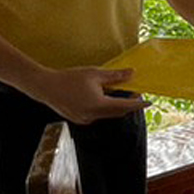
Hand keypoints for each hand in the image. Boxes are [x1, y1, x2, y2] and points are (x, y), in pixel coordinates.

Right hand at [29, 67, 145, 124]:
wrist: (46, 87)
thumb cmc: (69, 78)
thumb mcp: (95, 74)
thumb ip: (115, 76)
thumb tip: (132, 74)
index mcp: (98, 106)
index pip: (124, 106)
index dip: (138, 104)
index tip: (148, 102)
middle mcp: (93, 116)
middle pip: (117, 112)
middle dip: (128, 105)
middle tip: (136, 94)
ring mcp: (85, 119)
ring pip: (107, 114)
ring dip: (116, 106)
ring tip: (120, 93)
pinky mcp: (79, 119)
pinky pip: (98, 115)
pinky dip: (105, 108)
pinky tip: (104, 98)